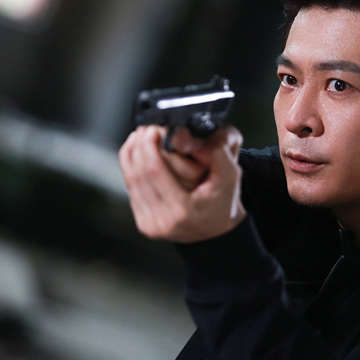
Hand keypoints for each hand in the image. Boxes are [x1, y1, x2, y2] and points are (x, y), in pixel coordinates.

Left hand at [119, 125, 245, 242]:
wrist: (218, 231)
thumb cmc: (223, 200)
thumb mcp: (229, 172)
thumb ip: (212, 150)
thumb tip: (180, 135)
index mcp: (183, 210)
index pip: (153, 171)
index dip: (148, 146)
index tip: (152, 129)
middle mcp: (163, 221)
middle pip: (137, 174)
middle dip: (138, 147)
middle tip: (145, 129)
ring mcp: (150, 224)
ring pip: (129, 180)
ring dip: (131, 155)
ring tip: (139, 138)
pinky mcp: (143, 223)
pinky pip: (131, 190)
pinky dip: (131, 170)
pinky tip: (138, 156)